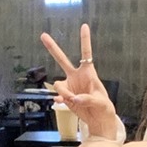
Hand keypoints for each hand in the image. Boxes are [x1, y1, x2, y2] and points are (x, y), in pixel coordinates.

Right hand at [40, 23, 116, 138]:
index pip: (86, 54)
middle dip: (52, 48)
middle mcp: (77, 76)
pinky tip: (62, 102)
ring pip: (58, 84)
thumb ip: (88, 99)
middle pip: (62, 59)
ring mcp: (70, 86)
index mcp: (89, 73)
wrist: (98, 120)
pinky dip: (60, 99)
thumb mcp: (100, 103)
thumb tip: (75, 98)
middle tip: (43, 35)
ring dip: (63, 92)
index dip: (84, 40)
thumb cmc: (104, 108)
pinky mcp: (65, 96)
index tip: (84, 25)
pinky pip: (58, 95)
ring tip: (73, 100)